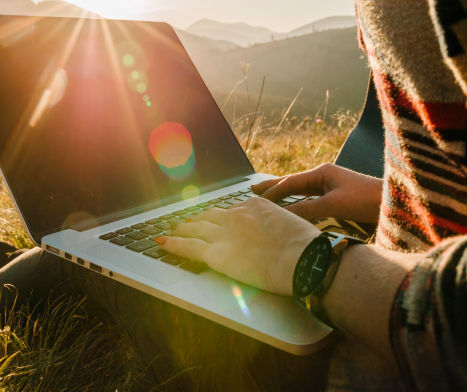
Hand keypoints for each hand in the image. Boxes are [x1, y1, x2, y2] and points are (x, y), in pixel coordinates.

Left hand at [155, 197, 318, 295]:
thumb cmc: (305, 248)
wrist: (303, 260)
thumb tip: (278, 236)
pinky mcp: (217, 254)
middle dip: (198, 218)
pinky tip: (161, 242)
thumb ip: (278, 227)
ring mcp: (225, 234)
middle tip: (189, 220)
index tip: (219, 218)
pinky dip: (172, 243)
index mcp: (255, 206)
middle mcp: (236, 216)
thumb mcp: (293, 226)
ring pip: (196, 228)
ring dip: (182, 228)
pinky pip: (188, 247)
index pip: (232, 209)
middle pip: (210, 216)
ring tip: (173, 228)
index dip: (222, 216)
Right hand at [251, 163, 382, 223]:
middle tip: (253, 189)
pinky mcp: (338, 196)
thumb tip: (283, 216)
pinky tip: (294, 206)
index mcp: (322, 172)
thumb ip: (308, 209)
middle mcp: (324, 176)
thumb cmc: (366, 200)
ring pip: (301, 190)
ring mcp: (332, 185)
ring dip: (285, 195)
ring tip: (268, 198)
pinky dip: (298, 202)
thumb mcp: (334, 204)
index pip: (290, 183)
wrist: (394, 202)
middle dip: (273, 186)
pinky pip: (311, 198)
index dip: (272, 192)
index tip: (255, 201)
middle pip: (293, 182)